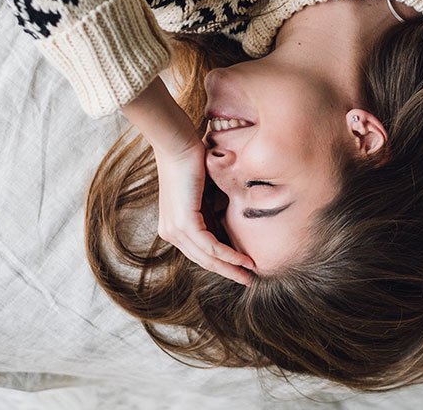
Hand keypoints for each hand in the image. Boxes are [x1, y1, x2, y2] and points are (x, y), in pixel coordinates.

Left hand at [154, 140, 255, 284]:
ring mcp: (176, 229)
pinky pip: (210, 246)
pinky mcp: (185, 222)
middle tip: (248, 280)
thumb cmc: (191, 159)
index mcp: (174, 225)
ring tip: (250, 275)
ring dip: (231, 268)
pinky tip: (244, 261)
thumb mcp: (204, 190)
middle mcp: (171, 231)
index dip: (221, 261)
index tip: (241, 266)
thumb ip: (213, 206)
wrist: (177, 143)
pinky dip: (229, 255)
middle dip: (228, 272)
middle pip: (203, 259)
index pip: (200, 250)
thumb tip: (230, 215)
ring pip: (207, 257)